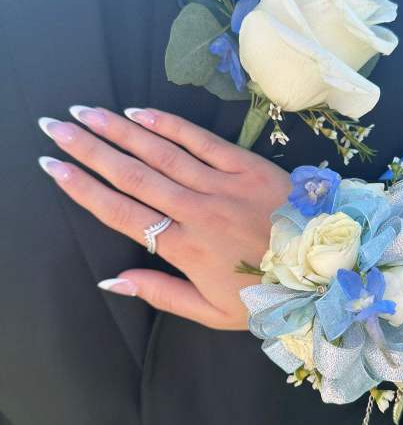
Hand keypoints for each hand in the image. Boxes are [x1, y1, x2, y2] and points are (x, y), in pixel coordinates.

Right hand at [38, 107, 289, 329]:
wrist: (327, 268)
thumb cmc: (268, 294)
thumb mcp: (213, 312)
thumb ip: (160, 294)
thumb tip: (111, 280)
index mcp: (186, 248)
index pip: (121, 213)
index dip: (83, 189)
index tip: (53, 166)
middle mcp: (197, 210)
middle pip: (132, 174)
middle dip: (89, 149)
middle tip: (55, 126)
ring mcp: (223, 184)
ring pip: (161, 152)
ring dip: (119, 131)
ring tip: (87, 113)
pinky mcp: (248, 166)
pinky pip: (202, 141)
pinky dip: (170, 125)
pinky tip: (142, 113)